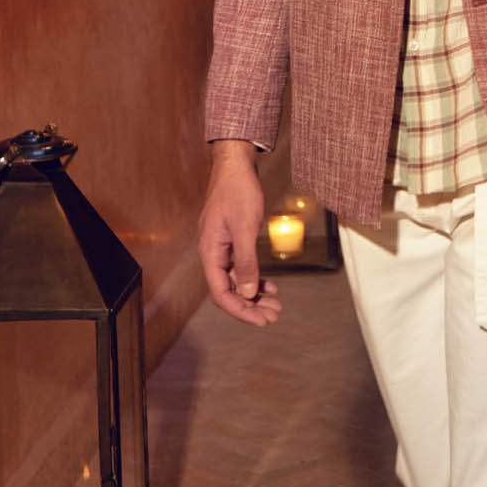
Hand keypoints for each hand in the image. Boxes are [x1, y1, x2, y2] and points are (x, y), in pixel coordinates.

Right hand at [198, 140, 281, 326]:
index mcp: (210, 253)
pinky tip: (270, 285)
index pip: (221, 293)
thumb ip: (246, 261)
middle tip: (273, 316)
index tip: (261, 321)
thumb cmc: (238, 191)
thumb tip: (249, 292)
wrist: (235, 165)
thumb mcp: (245, 228)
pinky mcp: (231, 240)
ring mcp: (222, 247)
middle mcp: (213, 253)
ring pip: (237, 280)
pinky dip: (255, 277)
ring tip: (276, 305)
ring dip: (255, 294)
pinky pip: (241, 266)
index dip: (240, 310)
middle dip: (251, 306)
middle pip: (229, 290)